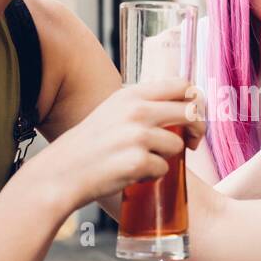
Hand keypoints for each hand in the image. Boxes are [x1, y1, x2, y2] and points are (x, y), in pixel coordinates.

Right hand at [38, 78, 205, 207]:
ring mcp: (137, 136)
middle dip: (197, 129)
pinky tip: (133, 173)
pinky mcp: (137, 161)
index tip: (193, 116)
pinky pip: (164, 169)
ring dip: (166, 157)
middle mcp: (136, 111)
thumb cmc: (91, 145)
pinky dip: (153, 175)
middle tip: (192, 142)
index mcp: (131, 95)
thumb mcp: (113, 111)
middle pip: (190, 111)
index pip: (181, 85)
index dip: (195, 101)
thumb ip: (143, 105)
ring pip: (177, 145)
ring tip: (143, 160)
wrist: (62, 172)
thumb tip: (184, 106)